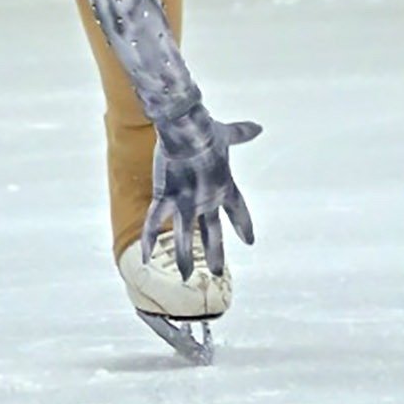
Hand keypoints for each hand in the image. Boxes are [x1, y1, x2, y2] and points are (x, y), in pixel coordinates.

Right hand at [143, 116, 261, 275]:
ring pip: (185, 238)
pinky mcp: (165, 198)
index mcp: (225, 186)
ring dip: (185, 258)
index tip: (249, 241)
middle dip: (216, 253)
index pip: (238, 211)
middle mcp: (207, 200)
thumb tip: (258, 127)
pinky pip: (154, 224)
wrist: (184, 129)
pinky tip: (145, 259)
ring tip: (186, 276)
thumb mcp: (227, 134)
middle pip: (213, 233)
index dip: (243, 226)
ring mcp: (185, 202)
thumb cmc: (205, 130)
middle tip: (218, 272)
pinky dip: (148, 241)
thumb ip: (241, 133)